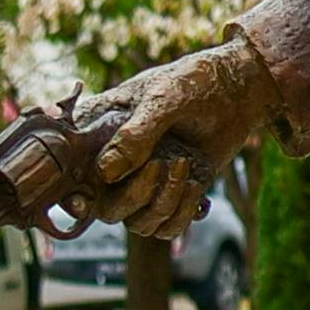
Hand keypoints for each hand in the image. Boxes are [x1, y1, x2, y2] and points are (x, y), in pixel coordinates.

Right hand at [78, 40, 276, 239]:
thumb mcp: (164, 99)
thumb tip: (106, 174)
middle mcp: (116, 162)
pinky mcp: (171, 192)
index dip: (73, 194)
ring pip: (136, 223)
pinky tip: (197, 184)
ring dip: (164, 203)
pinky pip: (166, 227)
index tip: (85, 201)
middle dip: (136, 195)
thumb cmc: (196, 82)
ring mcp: (144, 180)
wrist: (241, 89)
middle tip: (162, 164)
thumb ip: (135, 135)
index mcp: (98, 130)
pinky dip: (183, 213)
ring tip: (186, 165)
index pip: (68, 173)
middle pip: (105, 209)